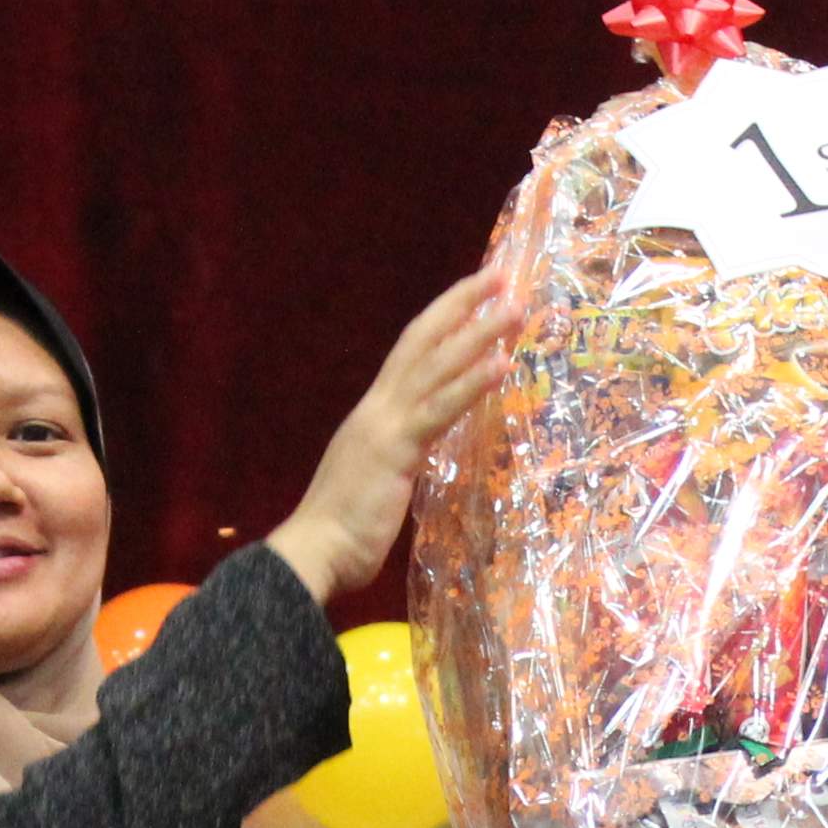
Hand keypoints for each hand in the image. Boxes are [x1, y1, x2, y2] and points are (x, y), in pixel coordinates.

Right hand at [265, 266, 517, 602]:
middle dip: (462, 304)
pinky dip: (471, 383)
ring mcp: (385, 424)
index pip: (410, 352)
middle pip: (423, 339)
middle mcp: (378, 407)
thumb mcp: (377, 481)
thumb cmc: (342, 530)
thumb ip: (400, 458)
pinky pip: (440, 409)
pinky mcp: (396, 449)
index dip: (442, 320)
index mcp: (374, 414)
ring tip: (515, 309)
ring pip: (437, 365)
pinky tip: (501, 364)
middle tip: (500, 275)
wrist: (313, 553)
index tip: (474, 295)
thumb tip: (422, 453)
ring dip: (479, 334)